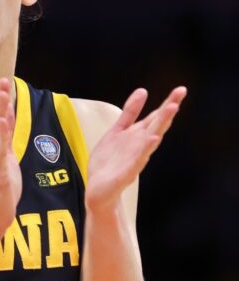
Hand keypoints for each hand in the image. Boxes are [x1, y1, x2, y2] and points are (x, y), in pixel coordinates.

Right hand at [0, 78, 21, 234]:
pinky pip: (0, 151)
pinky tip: (4, 121)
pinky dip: (2, 135)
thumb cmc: (2, 190)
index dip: (0, 102)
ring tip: (3, 94)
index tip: (4, 84)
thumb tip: (9, 126)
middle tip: (3, 81)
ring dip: (0, 112)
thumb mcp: (6, 161)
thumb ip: (6, 143)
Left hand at [86, 87, 186, 211]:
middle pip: (157, 124)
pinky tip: (153, 138)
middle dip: (168, 108)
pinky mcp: (127, 172)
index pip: (155, 116)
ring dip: (161, 124)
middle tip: (181, 93)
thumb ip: (130, 113)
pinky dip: (145, 148)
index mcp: (137, 135)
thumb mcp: (117, 131)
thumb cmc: (110, 162)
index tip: (181, 89)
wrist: (99, 191)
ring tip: (171, 109)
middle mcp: (140, 144)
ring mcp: (136, 157)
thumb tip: (143, 90)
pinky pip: (138, 158)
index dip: (167, 103)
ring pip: (151, 138)